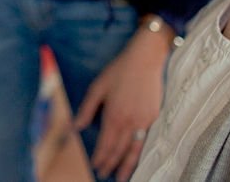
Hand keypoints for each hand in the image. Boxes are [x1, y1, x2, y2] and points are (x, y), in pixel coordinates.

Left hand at [73, 26, 169, 181]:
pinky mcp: (154, 117)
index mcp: (114, 115)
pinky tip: (136, 158)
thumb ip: (87, 109)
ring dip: (127, 165)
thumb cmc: (119, 71)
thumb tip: (75, 126)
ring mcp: (144, 121)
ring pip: (134, 149)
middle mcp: (130, 122)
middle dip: (110, 163)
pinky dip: (140, 152)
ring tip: (120, 177)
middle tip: (104, 174)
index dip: (100, 157)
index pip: (105, 143)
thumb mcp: (97, 87)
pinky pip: (146, 140)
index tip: (95, 166)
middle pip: (119, 149)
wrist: (145, 60)